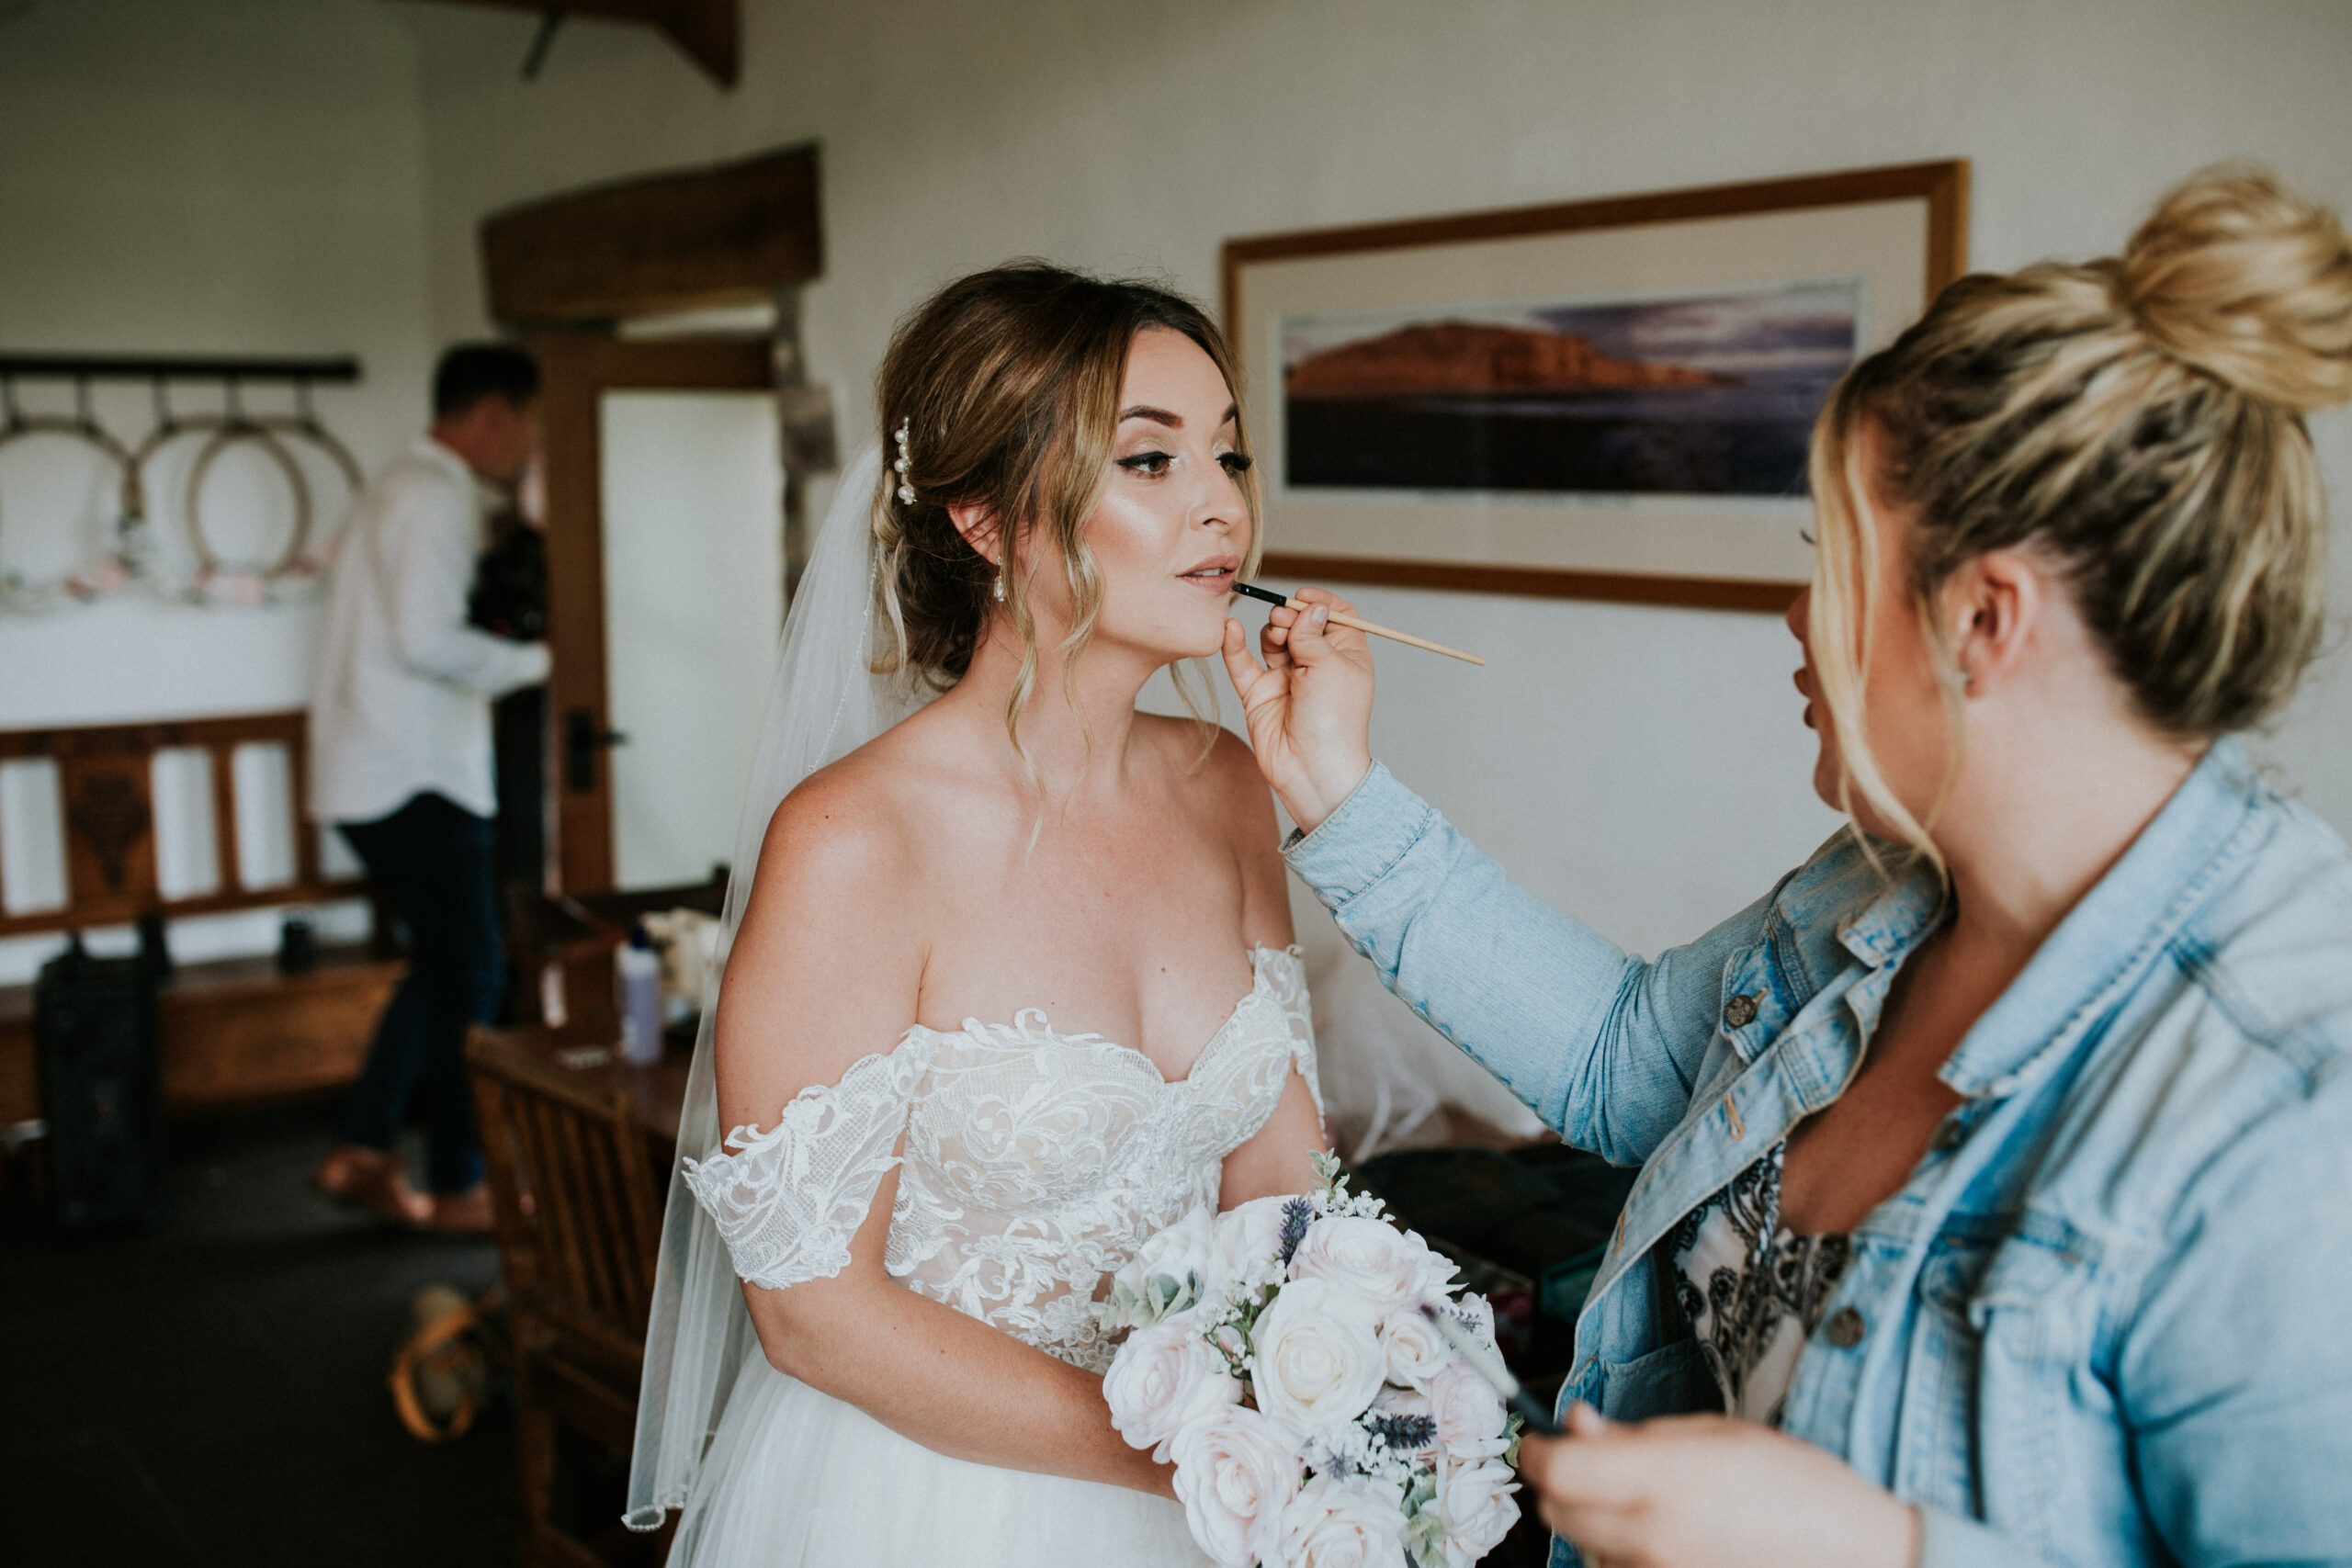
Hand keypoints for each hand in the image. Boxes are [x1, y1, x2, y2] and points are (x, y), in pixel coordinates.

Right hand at [1219, 586, 1374, 832]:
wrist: (1312, 767)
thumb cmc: (1334, 720)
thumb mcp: (1331, 666)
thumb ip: (1312, 633)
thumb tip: (1308, 607)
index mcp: (1346, 656)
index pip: (1336, 616)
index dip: (1320, 603)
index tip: (1302, 598)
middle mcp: (1317, 665)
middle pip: (1299, 624)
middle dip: (1289, 616)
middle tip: (1285, 623)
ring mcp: (1287, 679)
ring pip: (1273, 640)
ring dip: (1271, 631)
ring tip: (1276, 640)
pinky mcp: (1260, 693)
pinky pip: (1243, 663)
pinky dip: (1234, 645)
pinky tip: (1230, 630)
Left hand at [1517, 1405, 1919, 1567]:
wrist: (1852, 1554)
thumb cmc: (1796, 1489)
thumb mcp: (1714, 1434)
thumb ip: (1634, 1435)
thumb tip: (1575, 1426)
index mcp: (1665, 1480)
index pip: (1556, 1469)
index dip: (1537, 1448)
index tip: (1541, 1440)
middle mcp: (1652, 1536)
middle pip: (1556, 1511)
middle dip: (1562, 1482)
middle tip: (1596, 1463)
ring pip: (1583, 1545)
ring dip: (1595, 1521)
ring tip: (1653, 1505)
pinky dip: (1622, 1553)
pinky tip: (1665, 1538)